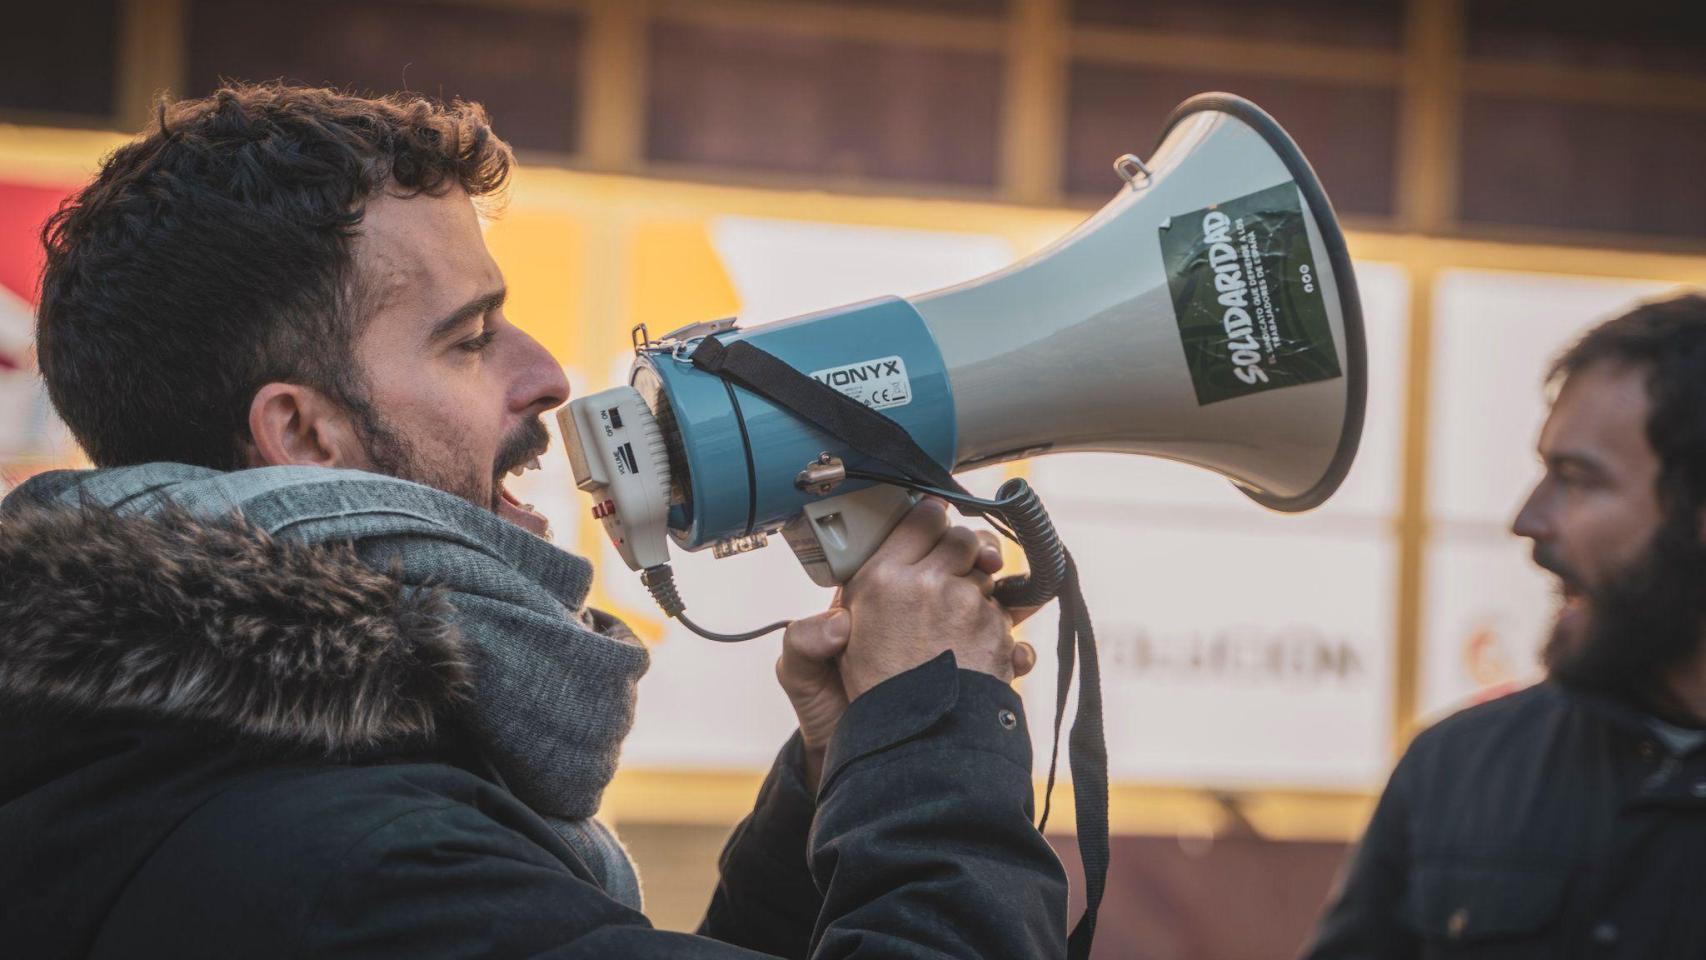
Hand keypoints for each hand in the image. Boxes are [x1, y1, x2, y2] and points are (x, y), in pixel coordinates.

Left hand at [775, 506, 1037, 789]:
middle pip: (960, 559)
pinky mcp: (970, 668)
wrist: (862, 753)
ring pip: (991, 597)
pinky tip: (1016, 657)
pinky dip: (1017, 647)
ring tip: (1012, 606)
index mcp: (875, 593)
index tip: (944, 526)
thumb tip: (839, 621)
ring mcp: (947, 635)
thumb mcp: (801, 673)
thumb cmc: (827, 710)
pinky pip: (1004, 647)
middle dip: (979, 553)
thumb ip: (806, 642)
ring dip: (1008, 595)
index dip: (930, 527)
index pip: (907, 543)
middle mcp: (916, 605)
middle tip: (986, 564)